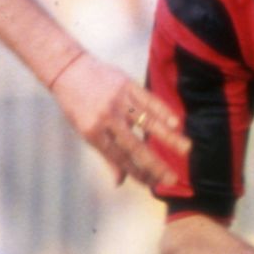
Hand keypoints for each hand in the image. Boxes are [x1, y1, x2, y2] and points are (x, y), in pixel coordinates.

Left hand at [49, 53, 190, 188]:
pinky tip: (176, 123)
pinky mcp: (126, 84)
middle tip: (173, 179)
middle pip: (134, 146)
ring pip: (147, 122)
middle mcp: (106, 118)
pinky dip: (163, 111)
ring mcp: (117, 101)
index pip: (119, 159)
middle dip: (155, 164)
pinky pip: (148, 99)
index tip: (153, 184)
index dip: (137, 173)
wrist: (67, 68)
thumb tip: (118, 183)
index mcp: (92, 133)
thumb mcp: (84, 131)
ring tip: (186, 150)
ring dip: (168, 137)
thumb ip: (105, 156)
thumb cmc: (76, 104)